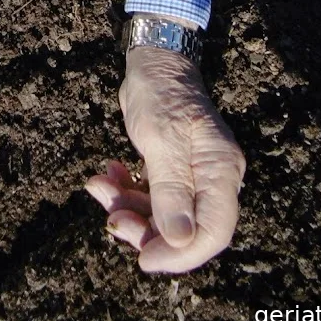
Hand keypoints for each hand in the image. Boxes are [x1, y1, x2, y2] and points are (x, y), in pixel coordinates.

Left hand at [86, 47, 244, 272]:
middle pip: (185, 230)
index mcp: (220, 172)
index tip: (143, 259)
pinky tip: (106, 174)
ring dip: (128, 208)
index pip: (213, 233)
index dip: (180, 255)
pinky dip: (126, 191)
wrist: (154, 60)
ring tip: (100, 186)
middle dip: (145, 231)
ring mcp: (192, 175)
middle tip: (112, 219)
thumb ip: (170, 190)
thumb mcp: (161, 138)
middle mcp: (212, 179)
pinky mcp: (171, 170)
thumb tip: (179, 240)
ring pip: (162, 215)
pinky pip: (150, 196)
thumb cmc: (161, 92)